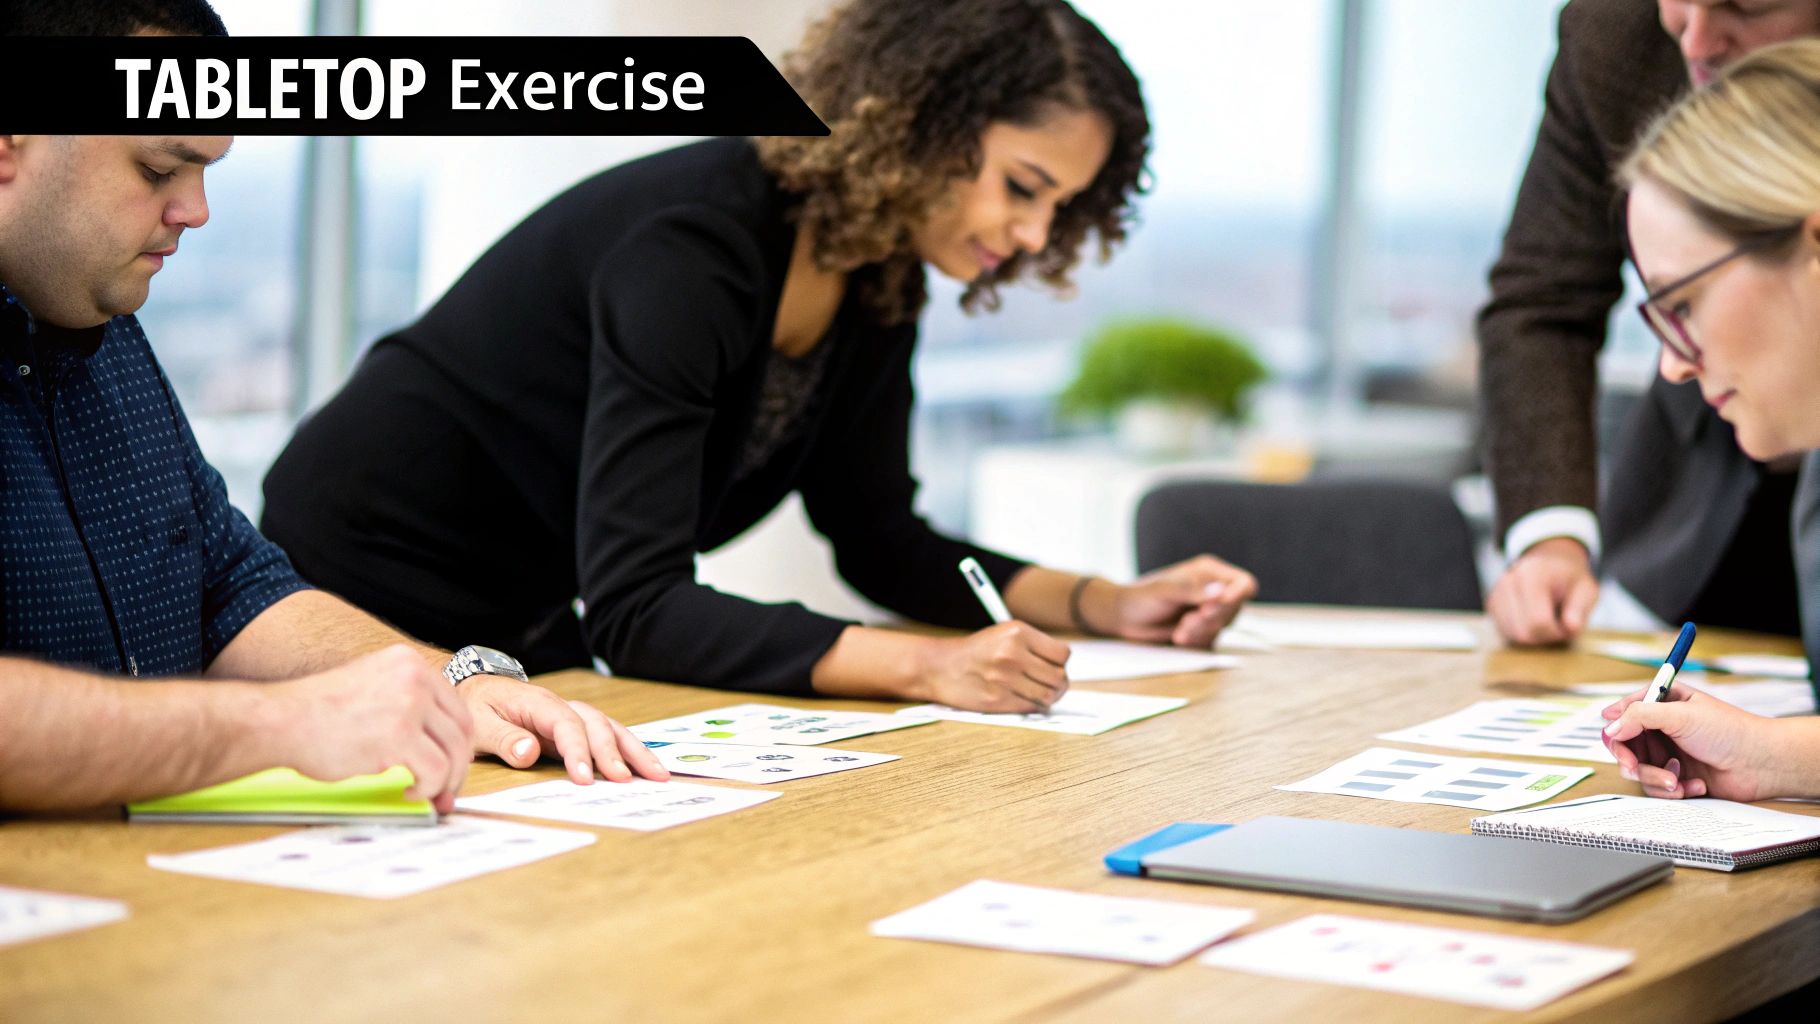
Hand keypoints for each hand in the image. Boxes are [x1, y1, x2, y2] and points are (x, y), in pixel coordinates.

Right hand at [270, 644, 473, 812]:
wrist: (280, 720)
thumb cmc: (317, 713)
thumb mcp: (371, 687)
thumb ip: (406, 704)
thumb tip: (439, 745)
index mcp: (409, 662)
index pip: (456, 706)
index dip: (458, 742)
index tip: (451, 766)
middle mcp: (415, 677)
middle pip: (461, 730)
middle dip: (458, 767)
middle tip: (446, 791)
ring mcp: (409, 704)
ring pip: (453, 753)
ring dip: (444, 782)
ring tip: (424, 793)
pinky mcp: (398, 735)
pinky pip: (435, 771)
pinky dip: (428, 788)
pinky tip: (410, 792)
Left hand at [458, 675, 668, 785]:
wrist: (476, 688)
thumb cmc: (477, 706)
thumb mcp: (479, 723)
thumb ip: (504, 739)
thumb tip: (529, 752)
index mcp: (539, 704)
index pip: (566, 725)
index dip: (577, 751)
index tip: (583, 777)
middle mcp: (564, 706)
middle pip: (597, 725)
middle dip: (614, 753)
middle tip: (626, 780)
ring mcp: (574, 716)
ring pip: (611, 729)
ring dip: (635, 750)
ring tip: (657, 773)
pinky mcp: (578, 728)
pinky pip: (608, 736)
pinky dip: (629, 751)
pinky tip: (647, 767)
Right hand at [919, 621, 1069, 711]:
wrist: (941, 667)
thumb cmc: (977, 651)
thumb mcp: (1005, 634)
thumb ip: (1034, 646)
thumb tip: (1063, 667)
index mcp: (1017, 632)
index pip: (1062, 654)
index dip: (1061, 663)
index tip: (1053, 666)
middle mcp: (1012, 654)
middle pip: (1059, 677)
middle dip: (1059, 683)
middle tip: (1049, 684)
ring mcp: (1005, 678)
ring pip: (1048, 696)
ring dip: (1047, 697)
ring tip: (1038, 693)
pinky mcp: (998, 700)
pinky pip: (1031, 707)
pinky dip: (1031, 705)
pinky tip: (1022, 698)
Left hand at [1103, 555, 1256, 647]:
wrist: (1125, 618)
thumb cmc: (1142, 597)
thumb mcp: (1165, 590)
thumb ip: (1194, 591)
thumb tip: (1221, 592)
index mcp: (1210, 572)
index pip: (1243, 584)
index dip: (1236, 598)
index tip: (1211, 610)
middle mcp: (1214, 590)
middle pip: (1235, 609)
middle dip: (1210, 619)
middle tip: (1186, 622)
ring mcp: (1209, 611)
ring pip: (1223, 628)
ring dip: (1201, 632)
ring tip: (1179, 631)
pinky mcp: (1202, 630)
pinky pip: (1212, 641)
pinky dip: (1196, 641)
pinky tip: (1178, 636)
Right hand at [1487, 537, 1598, 645]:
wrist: (1550, 561)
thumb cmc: (1569, 577)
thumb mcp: (1586, 588)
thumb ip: (1580, 608)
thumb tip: (1571, 628)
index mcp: (1532, 575)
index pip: (1539, 622)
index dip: (1557, 633)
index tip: (1569, 626)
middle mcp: (1508, 582)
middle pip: (1524, 633)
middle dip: (1546, 637)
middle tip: (1560, 625)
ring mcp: (1496, 593)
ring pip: (1513, 635)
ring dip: (1534, 636)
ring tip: (1548, 620)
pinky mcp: (1491, 604)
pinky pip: (1506, 631)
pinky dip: (1523, 631)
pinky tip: (1534, 619)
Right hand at [1600, 685, 1787, 800]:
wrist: (1762, 764)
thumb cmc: (1729, 730)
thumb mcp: (1680, 714)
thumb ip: (1639, 717)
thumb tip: (1609, 728)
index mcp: (1664, 704)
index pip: (1625, 712)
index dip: (1615, 726)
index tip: (1613, 739)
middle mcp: (1663, 729)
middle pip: (1625, 746)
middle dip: (1631, 760)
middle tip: (1634, 768)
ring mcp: (1670, 754)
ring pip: (1640, 771)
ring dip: (1656, 778)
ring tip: (1677, 780)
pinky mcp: (1679, 777)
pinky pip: (1659, 788)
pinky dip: (1674, 789)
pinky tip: (1696, 784)